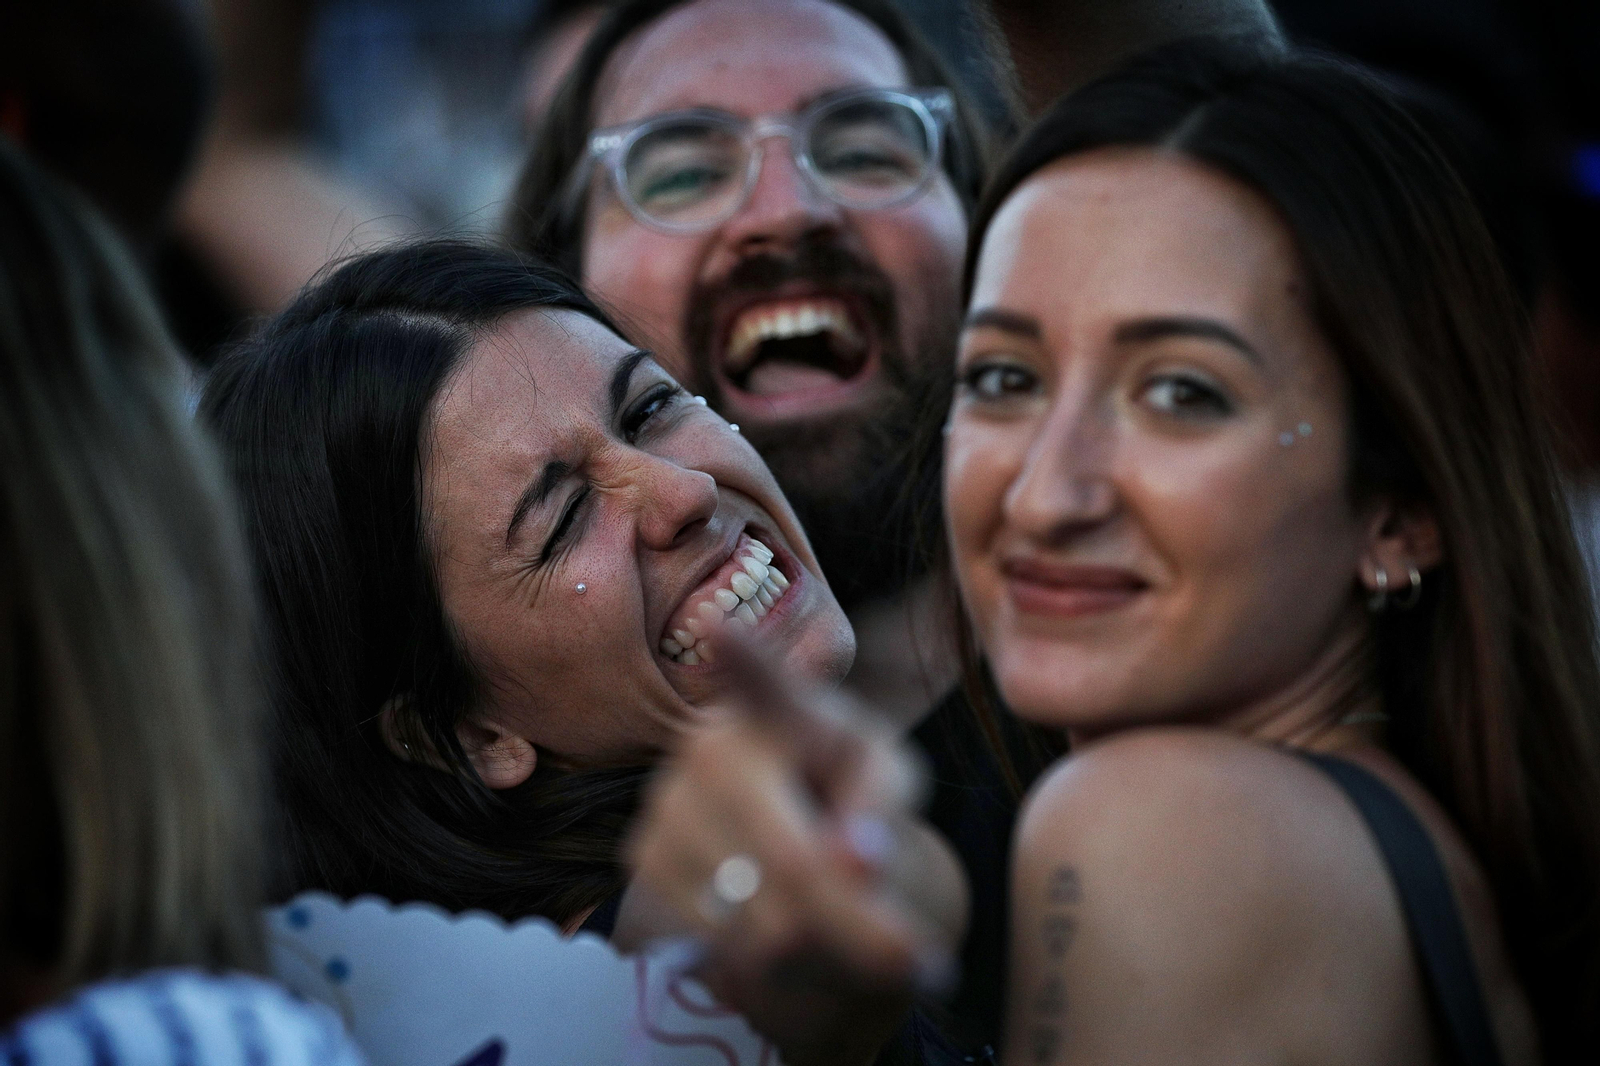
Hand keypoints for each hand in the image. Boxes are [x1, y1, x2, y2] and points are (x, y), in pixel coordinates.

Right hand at [620, 634, 968, 1065]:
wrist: (784, 840)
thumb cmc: (845, 790)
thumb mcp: (886, 784)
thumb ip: (881, 810)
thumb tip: (857, 861)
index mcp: (784, 708)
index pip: (763, 680)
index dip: (743, 658)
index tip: (724, 630)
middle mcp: (712, 745)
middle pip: (797, 863)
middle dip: (865, 926)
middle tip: (923, 965)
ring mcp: (667, 803)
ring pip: (761, 920)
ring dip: (826, 955)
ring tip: (865, 948)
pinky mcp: (643, 862)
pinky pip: (721, 946)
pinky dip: (772, 969)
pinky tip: (793, 946)